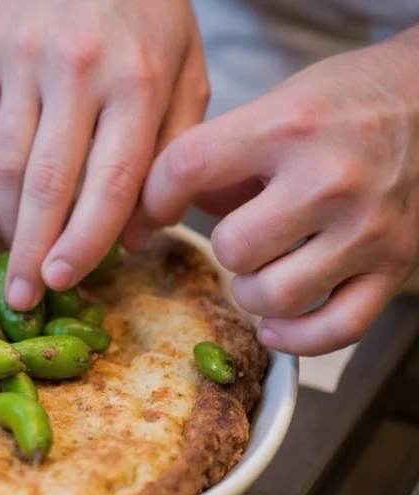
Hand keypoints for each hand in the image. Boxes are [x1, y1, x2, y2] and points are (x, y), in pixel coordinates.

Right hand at [0, 0, 208, 309]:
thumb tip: (133, 238)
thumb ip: (170, 155)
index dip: (85, 243)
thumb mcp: (186, 70)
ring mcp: (19, 56)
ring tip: (11, 264)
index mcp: (138, 76)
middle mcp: (75, 67)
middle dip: (32, 252)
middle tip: (22, 301)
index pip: (109, 183)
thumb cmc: (146, 11)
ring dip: (7, 224)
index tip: (65, 283)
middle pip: (47, 184)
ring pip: (3, 165)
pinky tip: (0, 212)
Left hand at [135, 30, 418, 355]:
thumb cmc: (341, 103)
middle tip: (239, 235)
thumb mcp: (271, 106)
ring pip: (274, 296)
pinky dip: (294, 338)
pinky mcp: (396, 267)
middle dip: (223, 247)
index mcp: (287, 127)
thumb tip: (156, 214)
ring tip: (262, 269)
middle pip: (232, 248)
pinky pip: (334, 330)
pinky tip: (275, 323)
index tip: (154, 212)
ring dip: (253, 291)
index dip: (153, 198)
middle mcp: (330, 179)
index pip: (187, 167)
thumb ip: (214, 159)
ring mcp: (368, 229)